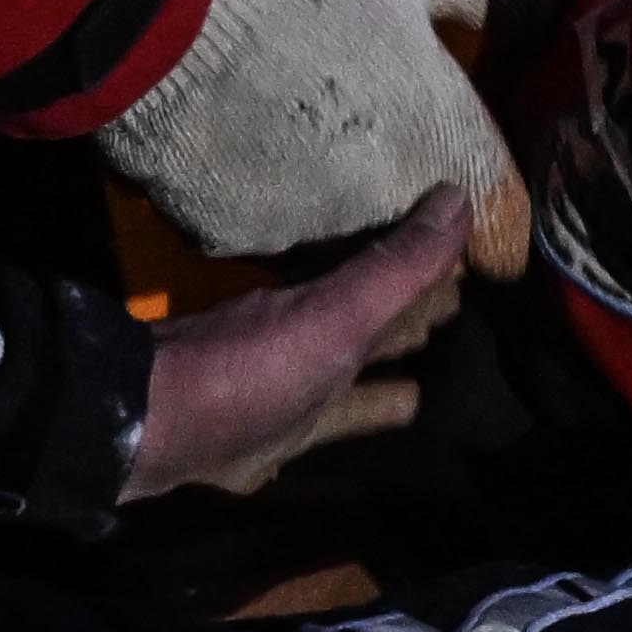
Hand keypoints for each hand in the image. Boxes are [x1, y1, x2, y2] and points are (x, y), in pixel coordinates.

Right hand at [100, 0, 533, 274]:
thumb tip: (555, 6)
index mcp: (440, 149)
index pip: (501, 231)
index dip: (494, 215)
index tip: (474, 191)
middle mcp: (379, 212)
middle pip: (409, 233)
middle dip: (397, 197)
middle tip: (362, 126)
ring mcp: (292, 230)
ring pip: (328, 236)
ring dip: (323, 200)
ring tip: (291, 121)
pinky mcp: (214, 230)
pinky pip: (247, 221)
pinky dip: (246, 190)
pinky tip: (228, 131)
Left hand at [124, 189, 476, 499]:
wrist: (153, 431)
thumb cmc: (251, 369)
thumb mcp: (334, 315)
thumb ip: (395, 269)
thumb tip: (459, 197)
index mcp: (329, 310)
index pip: (395, 278)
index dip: (433, 267)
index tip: (478, 253)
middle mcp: (312, 343)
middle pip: (376, 323)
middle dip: (414, 313)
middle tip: (463, 303)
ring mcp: (292, 390)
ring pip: (356, 370)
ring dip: (390, 365)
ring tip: (437, 366)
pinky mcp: (277, 434)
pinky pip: (334, 417)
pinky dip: (363, 411)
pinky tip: (382, 415)